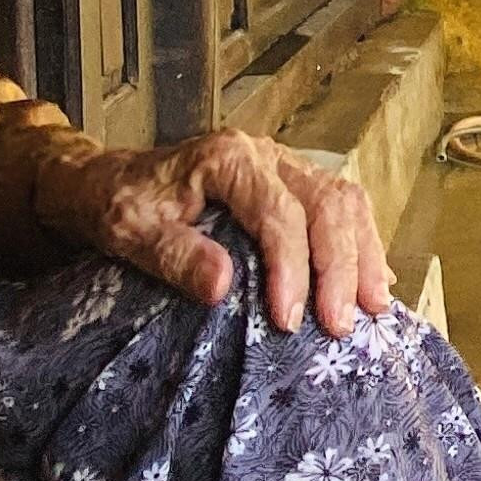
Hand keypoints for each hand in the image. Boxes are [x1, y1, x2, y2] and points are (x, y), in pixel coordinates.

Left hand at [41, 129, 391, 334]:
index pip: (279, 213)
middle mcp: (265, 154)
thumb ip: (174, 255)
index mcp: (227, 158)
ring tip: (371, 308)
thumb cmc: (118, 205)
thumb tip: (222, 285)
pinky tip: (373, 285)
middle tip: (340, 325)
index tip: (288, 320)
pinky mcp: (292, 184)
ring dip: (363, 256)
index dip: (291, 268)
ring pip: (345, 201)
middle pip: (326, 204)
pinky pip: (342, 207)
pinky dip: (362, 245)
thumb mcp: (129, 231)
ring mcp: (284, 166)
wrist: (107, 181)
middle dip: (340, 267)